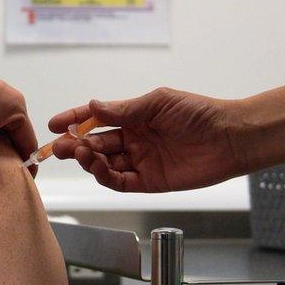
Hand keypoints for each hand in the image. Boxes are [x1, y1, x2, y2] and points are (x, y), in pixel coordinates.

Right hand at [48, 87, 249, 192]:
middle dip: (74, 144)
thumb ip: (124, 110)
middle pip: (95, 143)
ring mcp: (140, 161)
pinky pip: (120, 182)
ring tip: (80, 153)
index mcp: (133, 118)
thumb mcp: (158, 102)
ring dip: (88, 159)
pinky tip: (98, 168)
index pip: (96, 119)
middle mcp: (133, 140)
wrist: (231, 137)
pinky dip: (105, 176)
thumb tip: (93, 107)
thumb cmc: (199, 113)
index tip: (54, 123)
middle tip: (60, 146)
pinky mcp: (150, 182)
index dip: (74, 120)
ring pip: (104, 163)